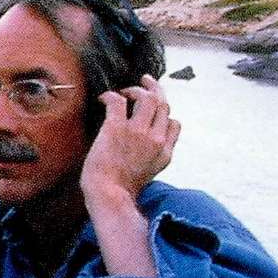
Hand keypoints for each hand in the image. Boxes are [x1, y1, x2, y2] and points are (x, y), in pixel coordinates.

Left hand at [80, 75, 179, 204]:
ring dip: (136, 89)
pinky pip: (118, 101)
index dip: (164, 113)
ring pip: (147, 97)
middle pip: (163, 105)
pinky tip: (103, 98)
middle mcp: (155, 139)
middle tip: (146, 81)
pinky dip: (110, 95)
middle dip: (156, 89)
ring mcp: (137, 132)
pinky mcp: (116, 128)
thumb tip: (144, 148)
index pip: (174, 123)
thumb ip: (153, 158)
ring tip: (125, 90)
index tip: (153, 110)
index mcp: (164, 152)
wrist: (109, 196)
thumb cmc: (121, 191)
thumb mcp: (150, 175)